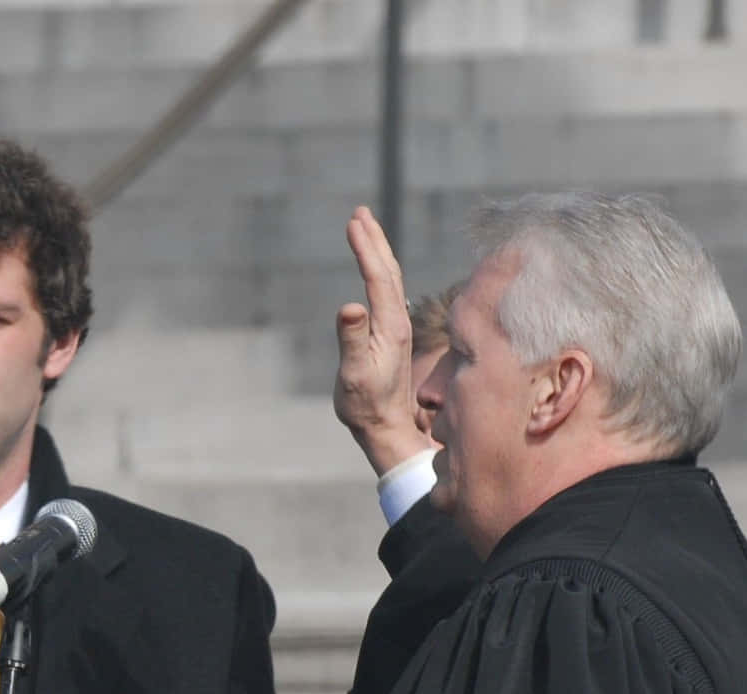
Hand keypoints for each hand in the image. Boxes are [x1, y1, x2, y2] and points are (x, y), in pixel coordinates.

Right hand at [334, 206, 433, 475]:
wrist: (385, 428)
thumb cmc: (365, 405)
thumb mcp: (355, 374)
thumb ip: (352, 340)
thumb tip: (350, 306)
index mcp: (389, 326)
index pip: (379, 277)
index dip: (366, 248)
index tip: (354, 221)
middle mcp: (396, 322)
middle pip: (389, 271)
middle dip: (374, 239)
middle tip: (359, 212)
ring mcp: (395, 328)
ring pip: (390, 279)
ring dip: (377, 251)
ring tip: (364, 229)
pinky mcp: (390, 335)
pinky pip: (387, 292)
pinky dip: (378, 271)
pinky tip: (373, 269)